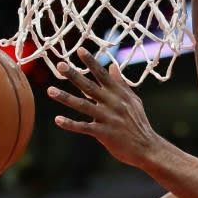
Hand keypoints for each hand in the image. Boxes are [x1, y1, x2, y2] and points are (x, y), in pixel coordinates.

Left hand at [47, 49, 163, 167]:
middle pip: (90, 87)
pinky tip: (58, 120)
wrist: (147, 147)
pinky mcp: (104, 133)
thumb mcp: (133, 101)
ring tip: (50, 90)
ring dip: (66, 98)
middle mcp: (113, 103)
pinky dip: (71, 124)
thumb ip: (120, 84)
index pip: (103, 75)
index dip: (92, 62)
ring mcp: (108, 118)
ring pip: (83, 105)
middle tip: (60, 65)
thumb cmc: (138, 123)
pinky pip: (84, 127)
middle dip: (74, 75)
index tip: (80, 50)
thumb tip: (112, 66)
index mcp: (119, 94)